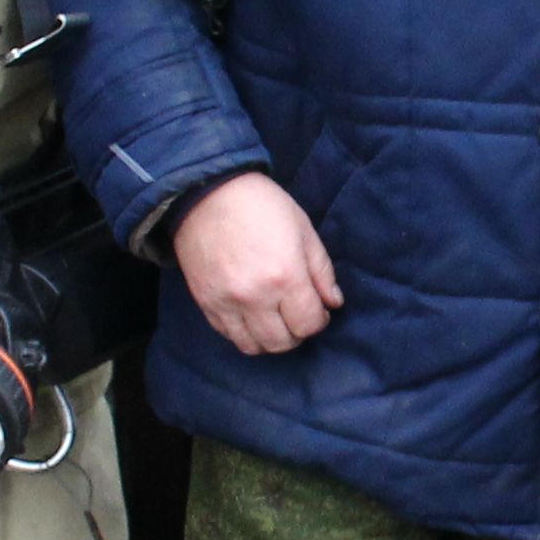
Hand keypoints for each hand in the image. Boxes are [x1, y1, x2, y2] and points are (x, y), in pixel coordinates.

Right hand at [174, 170, 341, 353]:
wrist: (206, 193)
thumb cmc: (262, 206)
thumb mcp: (303, 230)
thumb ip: (322, 271)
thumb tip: (334, 303)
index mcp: (285, 276)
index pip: (308, 325)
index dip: (319, 320)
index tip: (317, 308)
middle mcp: (255, 296)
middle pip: (282, 342)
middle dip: (296, 333)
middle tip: (296, 314)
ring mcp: (226, 303)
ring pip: (254, 346)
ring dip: (270, 338)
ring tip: (274, 319)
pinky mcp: (205, 303)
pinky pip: (228, 335)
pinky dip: (244, 332)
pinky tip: (251, 315)